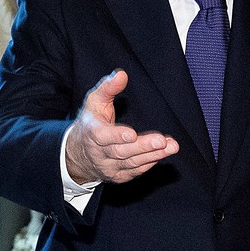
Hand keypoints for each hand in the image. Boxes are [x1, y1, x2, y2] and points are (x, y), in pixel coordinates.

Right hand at [64, 69, 178, 183]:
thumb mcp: (94, 102)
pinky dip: (150, 162)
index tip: (132, 134)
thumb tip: (121, 74)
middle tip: (162, 141)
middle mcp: (99, 153)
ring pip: (132, 163)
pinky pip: (135, 171)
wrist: (78, 153)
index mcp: (92, 133)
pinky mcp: (118, 176)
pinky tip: (163, 153)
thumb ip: (108, 88)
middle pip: (122, 152)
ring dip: (153, 155)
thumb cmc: (91, 122)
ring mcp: (109, 167)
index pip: (103, 136)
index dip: (117, 136)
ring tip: (171, 146)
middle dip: (143, 146)